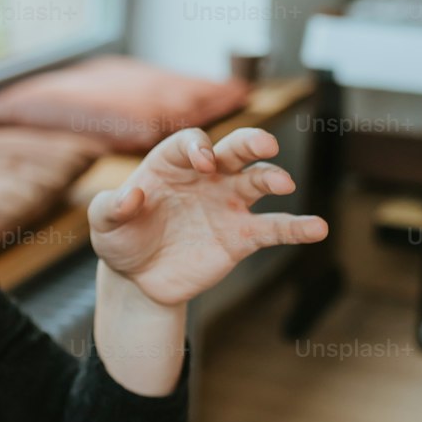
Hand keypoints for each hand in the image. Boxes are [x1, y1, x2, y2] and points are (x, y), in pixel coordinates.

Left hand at [87, 126, 328, 305]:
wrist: (138, 279)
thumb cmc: (121, 239)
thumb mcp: (104, 224)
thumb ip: (111, 207)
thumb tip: (132, 196)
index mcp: (172, 164)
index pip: (191, 142)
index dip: (198, 148)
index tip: (202, 164)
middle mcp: (206, 178)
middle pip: (234, 150)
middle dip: (250, 143)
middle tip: (265, 145)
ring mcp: (227, 205)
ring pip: (258, 182)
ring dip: (273, 178)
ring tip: (284, 183)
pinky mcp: (241, 237)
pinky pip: (273, 228)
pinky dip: (297, 228)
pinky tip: (317, 228)